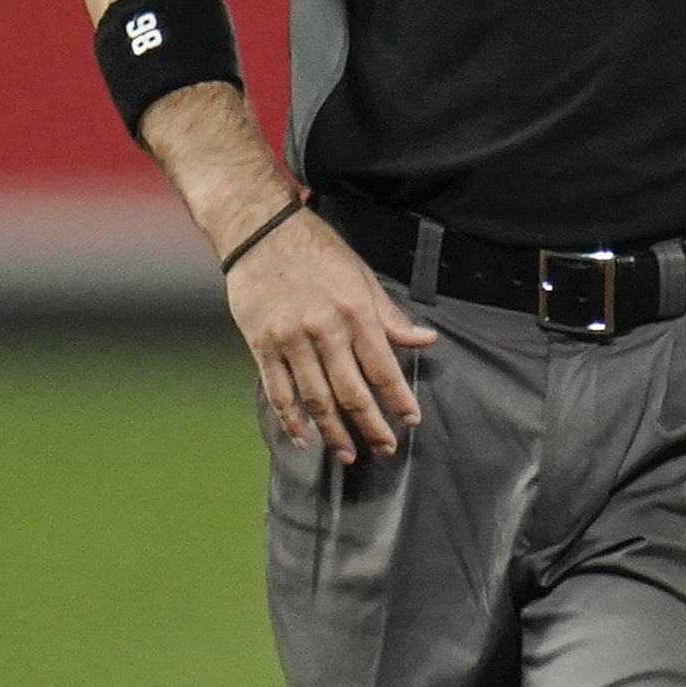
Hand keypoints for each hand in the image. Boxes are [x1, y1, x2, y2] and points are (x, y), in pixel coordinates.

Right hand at [229, 208, 435, 458]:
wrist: (260, 232)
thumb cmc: (317, 251)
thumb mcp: (362, 277)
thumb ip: (390, 316)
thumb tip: (425, 340)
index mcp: (355, 314)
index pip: (383, 368)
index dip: (398, 399)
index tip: (411, 420)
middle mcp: (324, 331)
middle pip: (351, 392)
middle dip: (371, 425)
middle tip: (385, 448)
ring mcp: (290, 341)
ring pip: (316, 399)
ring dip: (334, 431)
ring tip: (348, 454)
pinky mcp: (261, 345)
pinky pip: (278, 391)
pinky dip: (291, 419)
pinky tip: (303, 438)